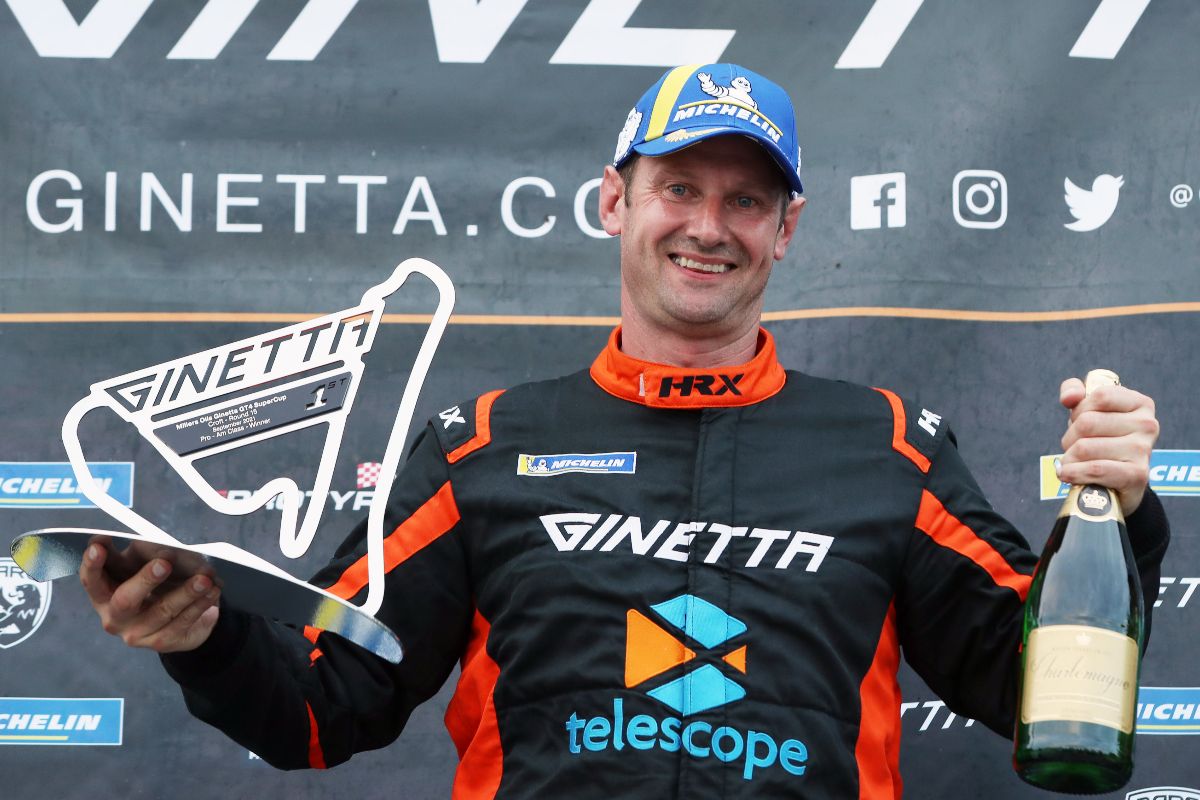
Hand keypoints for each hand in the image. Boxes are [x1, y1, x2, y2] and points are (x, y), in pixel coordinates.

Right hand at [79, 536, 220, 652]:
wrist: (180, 616)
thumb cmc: (155, 583)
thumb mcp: (143, 565)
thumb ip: (141, 553)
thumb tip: (153, 544)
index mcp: (103, 594)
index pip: (92, 580)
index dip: (93, 564)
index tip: (99, 545)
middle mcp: (114, 617)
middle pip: (125, 600)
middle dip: (145, 580)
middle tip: (165, 562)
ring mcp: (137, 633)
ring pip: (162, 611)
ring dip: (186, 592)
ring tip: (205, 578)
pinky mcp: (161, 642)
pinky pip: (182, 621)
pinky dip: (199, 604)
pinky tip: (212, 591)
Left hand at [1058, 378, 1158, 512]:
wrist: (1117, 483)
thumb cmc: (1100, 440)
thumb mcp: (1087, 410)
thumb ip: (1074, 392)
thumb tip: (1069, 398)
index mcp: (1139, 403)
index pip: (1100, 396)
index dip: (1080, 409)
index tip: (1080, 420)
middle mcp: (1147, 424)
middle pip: (1087, 423)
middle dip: (1070, 437)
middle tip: (1075, 446)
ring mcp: (1144, 450)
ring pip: (1084, 447)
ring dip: (1069, 458)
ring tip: (1076, 462)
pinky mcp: (1137, 475)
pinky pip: (1094, 469)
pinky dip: (1073, 473)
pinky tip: (1069, 474)